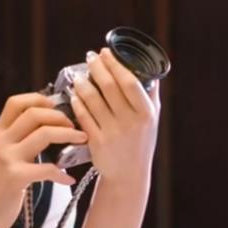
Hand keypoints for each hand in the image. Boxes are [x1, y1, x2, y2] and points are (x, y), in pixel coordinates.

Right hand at [0, 93, 86, 227]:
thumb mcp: (4, 154)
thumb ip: (20, 138)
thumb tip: (50, 122)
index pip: (16, 102)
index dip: (39, 99)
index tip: (57, 107)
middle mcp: (1, 140)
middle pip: (34, 114)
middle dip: (60, 116)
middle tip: (74, 126)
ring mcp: (7, 158)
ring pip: (43, 134)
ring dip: (68, 135)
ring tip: (81, 140)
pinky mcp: (16, 177)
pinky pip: (46, 168)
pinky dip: (61, 173)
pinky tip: (69, 179)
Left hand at [71, 47, 160, 183]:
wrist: (129, 175)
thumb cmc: (141, 142)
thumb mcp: (152, 119)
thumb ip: (151, 94)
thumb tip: (148, 68)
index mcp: (145, 113)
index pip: (129, 82)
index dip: (115, 64)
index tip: (105, 52)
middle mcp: (130, 122)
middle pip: (108, 87)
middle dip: (96, 67)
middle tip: (90, 57)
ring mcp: (112, 133)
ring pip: (92, 100)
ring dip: (83, 83)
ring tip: (79, 75)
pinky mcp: (96, 142)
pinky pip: (83, 116)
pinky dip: (77, 102)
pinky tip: (74, 94)